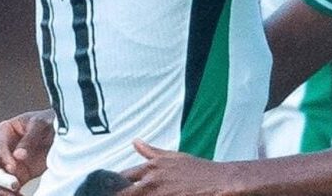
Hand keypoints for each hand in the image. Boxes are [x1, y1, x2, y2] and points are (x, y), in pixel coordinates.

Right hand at [0, 109, 54, 194]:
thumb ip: (30, 138)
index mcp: (5, 130)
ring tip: (15, 195)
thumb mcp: (42, 123)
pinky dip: (10, 194)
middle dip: (0, 177)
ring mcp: (9, 163)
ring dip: (3, 189)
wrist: (64, 131)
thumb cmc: (50, 121)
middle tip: (14, 184)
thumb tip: (18, 155)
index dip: (4, 157)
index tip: (12, 167)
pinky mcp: (18, 175)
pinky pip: (7, 187)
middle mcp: (3, 147)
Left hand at [116, 141, 236, 195]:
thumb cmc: (198, 169)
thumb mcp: (173, 156)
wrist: (219, 180)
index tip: (112, 189)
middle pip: (125, 193)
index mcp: (151, 167)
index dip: (115, 185)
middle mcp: (152, 181)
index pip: (122, 177)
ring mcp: (160, 194)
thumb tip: (135, 142)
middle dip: (121, 194)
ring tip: (145, 194)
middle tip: (119, 195)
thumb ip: (151, 152)